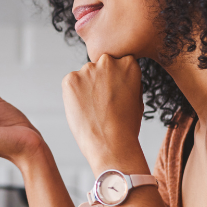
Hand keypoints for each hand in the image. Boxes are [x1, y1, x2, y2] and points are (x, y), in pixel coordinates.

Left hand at [62, 54, 145, 172]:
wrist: (111, 144)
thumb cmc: (126, 126)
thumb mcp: (137, 97)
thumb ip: (127, 80)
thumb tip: (118, 74)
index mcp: (128, 63)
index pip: (118, 64)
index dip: (115, 81)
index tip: (115, 94)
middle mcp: (108, 61)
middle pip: (100, 67)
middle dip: (100, 81)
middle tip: (103, 103)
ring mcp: (87, 69)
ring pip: (84, 76)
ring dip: (86, 88)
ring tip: (93, 110)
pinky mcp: (70, 79)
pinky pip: (71, 84)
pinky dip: (73, 95)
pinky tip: (83, 110)